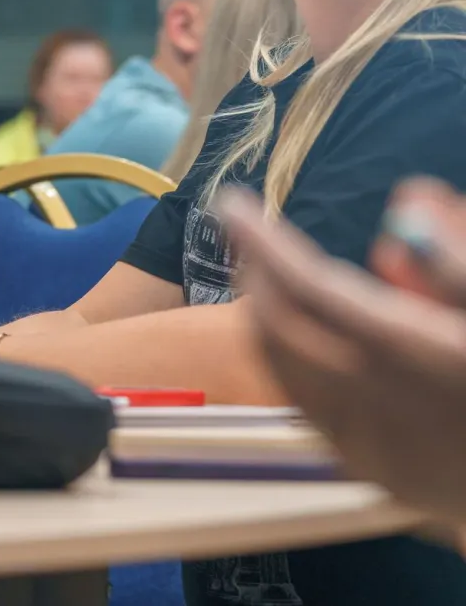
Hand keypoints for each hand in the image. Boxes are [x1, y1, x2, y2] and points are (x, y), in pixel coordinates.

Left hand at [220, 185, 465, 523]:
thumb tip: (406, 201)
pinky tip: (309, 337)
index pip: (313, 288)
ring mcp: (370, 446)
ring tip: (275, 279)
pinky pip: (310, 404)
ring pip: (284, 369)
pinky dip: (294, 362)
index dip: (266, 243)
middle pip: (281, 329)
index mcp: (414, 357)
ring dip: (270, 319)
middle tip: (251, 236)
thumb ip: (457, 258)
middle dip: (258, 275)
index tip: (231, 204)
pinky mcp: (376, 472)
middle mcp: (377, 405)